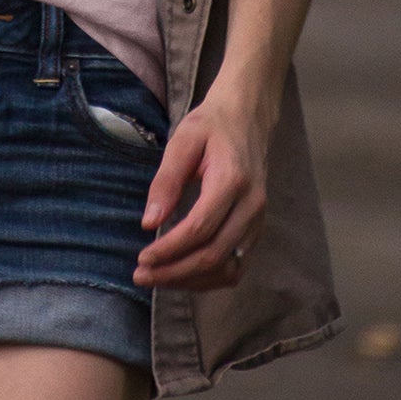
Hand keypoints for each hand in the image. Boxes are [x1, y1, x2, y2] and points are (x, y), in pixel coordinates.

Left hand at [132, 90, 274, 290]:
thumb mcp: (182, 141)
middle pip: (214, 255)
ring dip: (191, 281)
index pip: (199, 229)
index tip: (142, 258)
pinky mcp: (257, 228)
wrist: (248, 117)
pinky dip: (210, 278)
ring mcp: (259, 220)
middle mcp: (251, 206)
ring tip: (158, 279)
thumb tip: (149, 223)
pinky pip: (237, 265)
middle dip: (175, 272)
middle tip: (141, 275)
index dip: (169, 250)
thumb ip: (166, 181)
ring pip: (228, 268)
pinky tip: (183, 275)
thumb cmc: (211, 126)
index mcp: (232, 180)